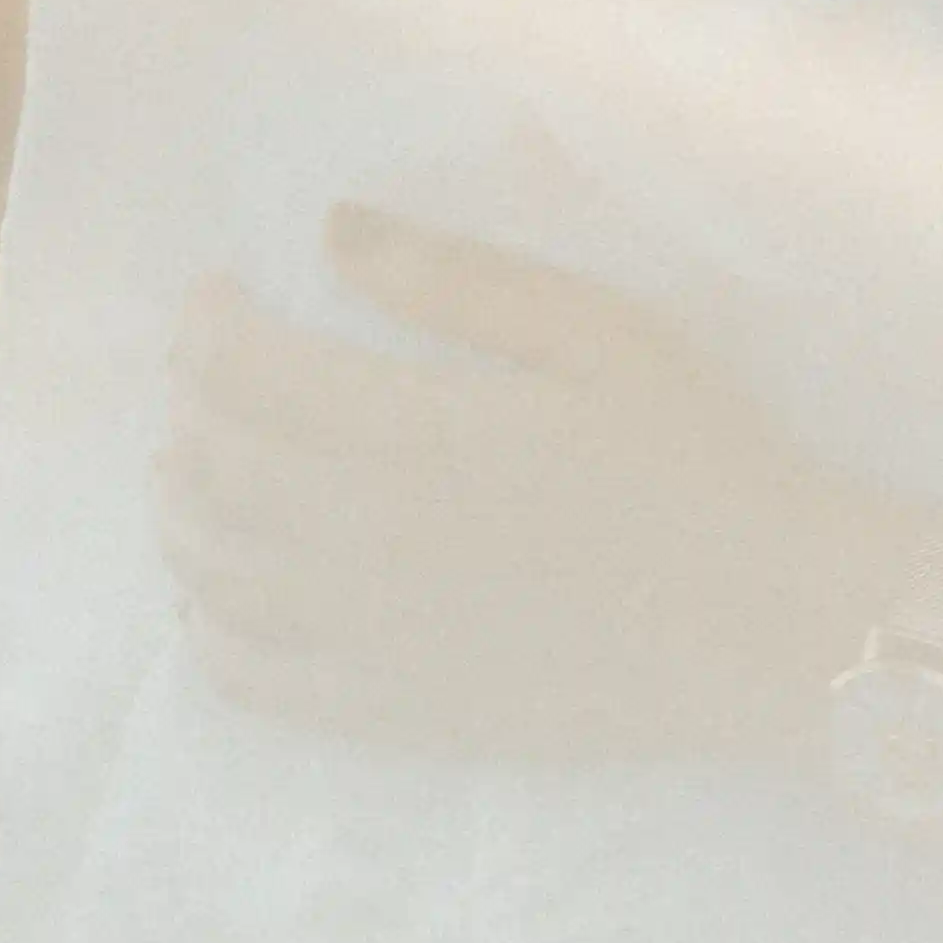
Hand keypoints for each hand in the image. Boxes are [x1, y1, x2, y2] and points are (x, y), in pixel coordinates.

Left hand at [162, 213, 898, 759]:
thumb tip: (331, 227)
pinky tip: (215, 594)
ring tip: (198, 464)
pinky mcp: (388, 715)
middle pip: (213, 472)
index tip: (217, 293)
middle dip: (186, 408)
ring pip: (212, 574)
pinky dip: (205, 627)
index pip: (248, 374)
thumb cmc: (693, 456)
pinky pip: (249, 680)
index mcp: (418, 434)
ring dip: (178, 509)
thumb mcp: (596, 330)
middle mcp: (367, 542)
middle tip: (206, 371)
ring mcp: (368, 641)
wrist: (764, 623)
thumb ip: (455, 279)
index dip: (207, 326)